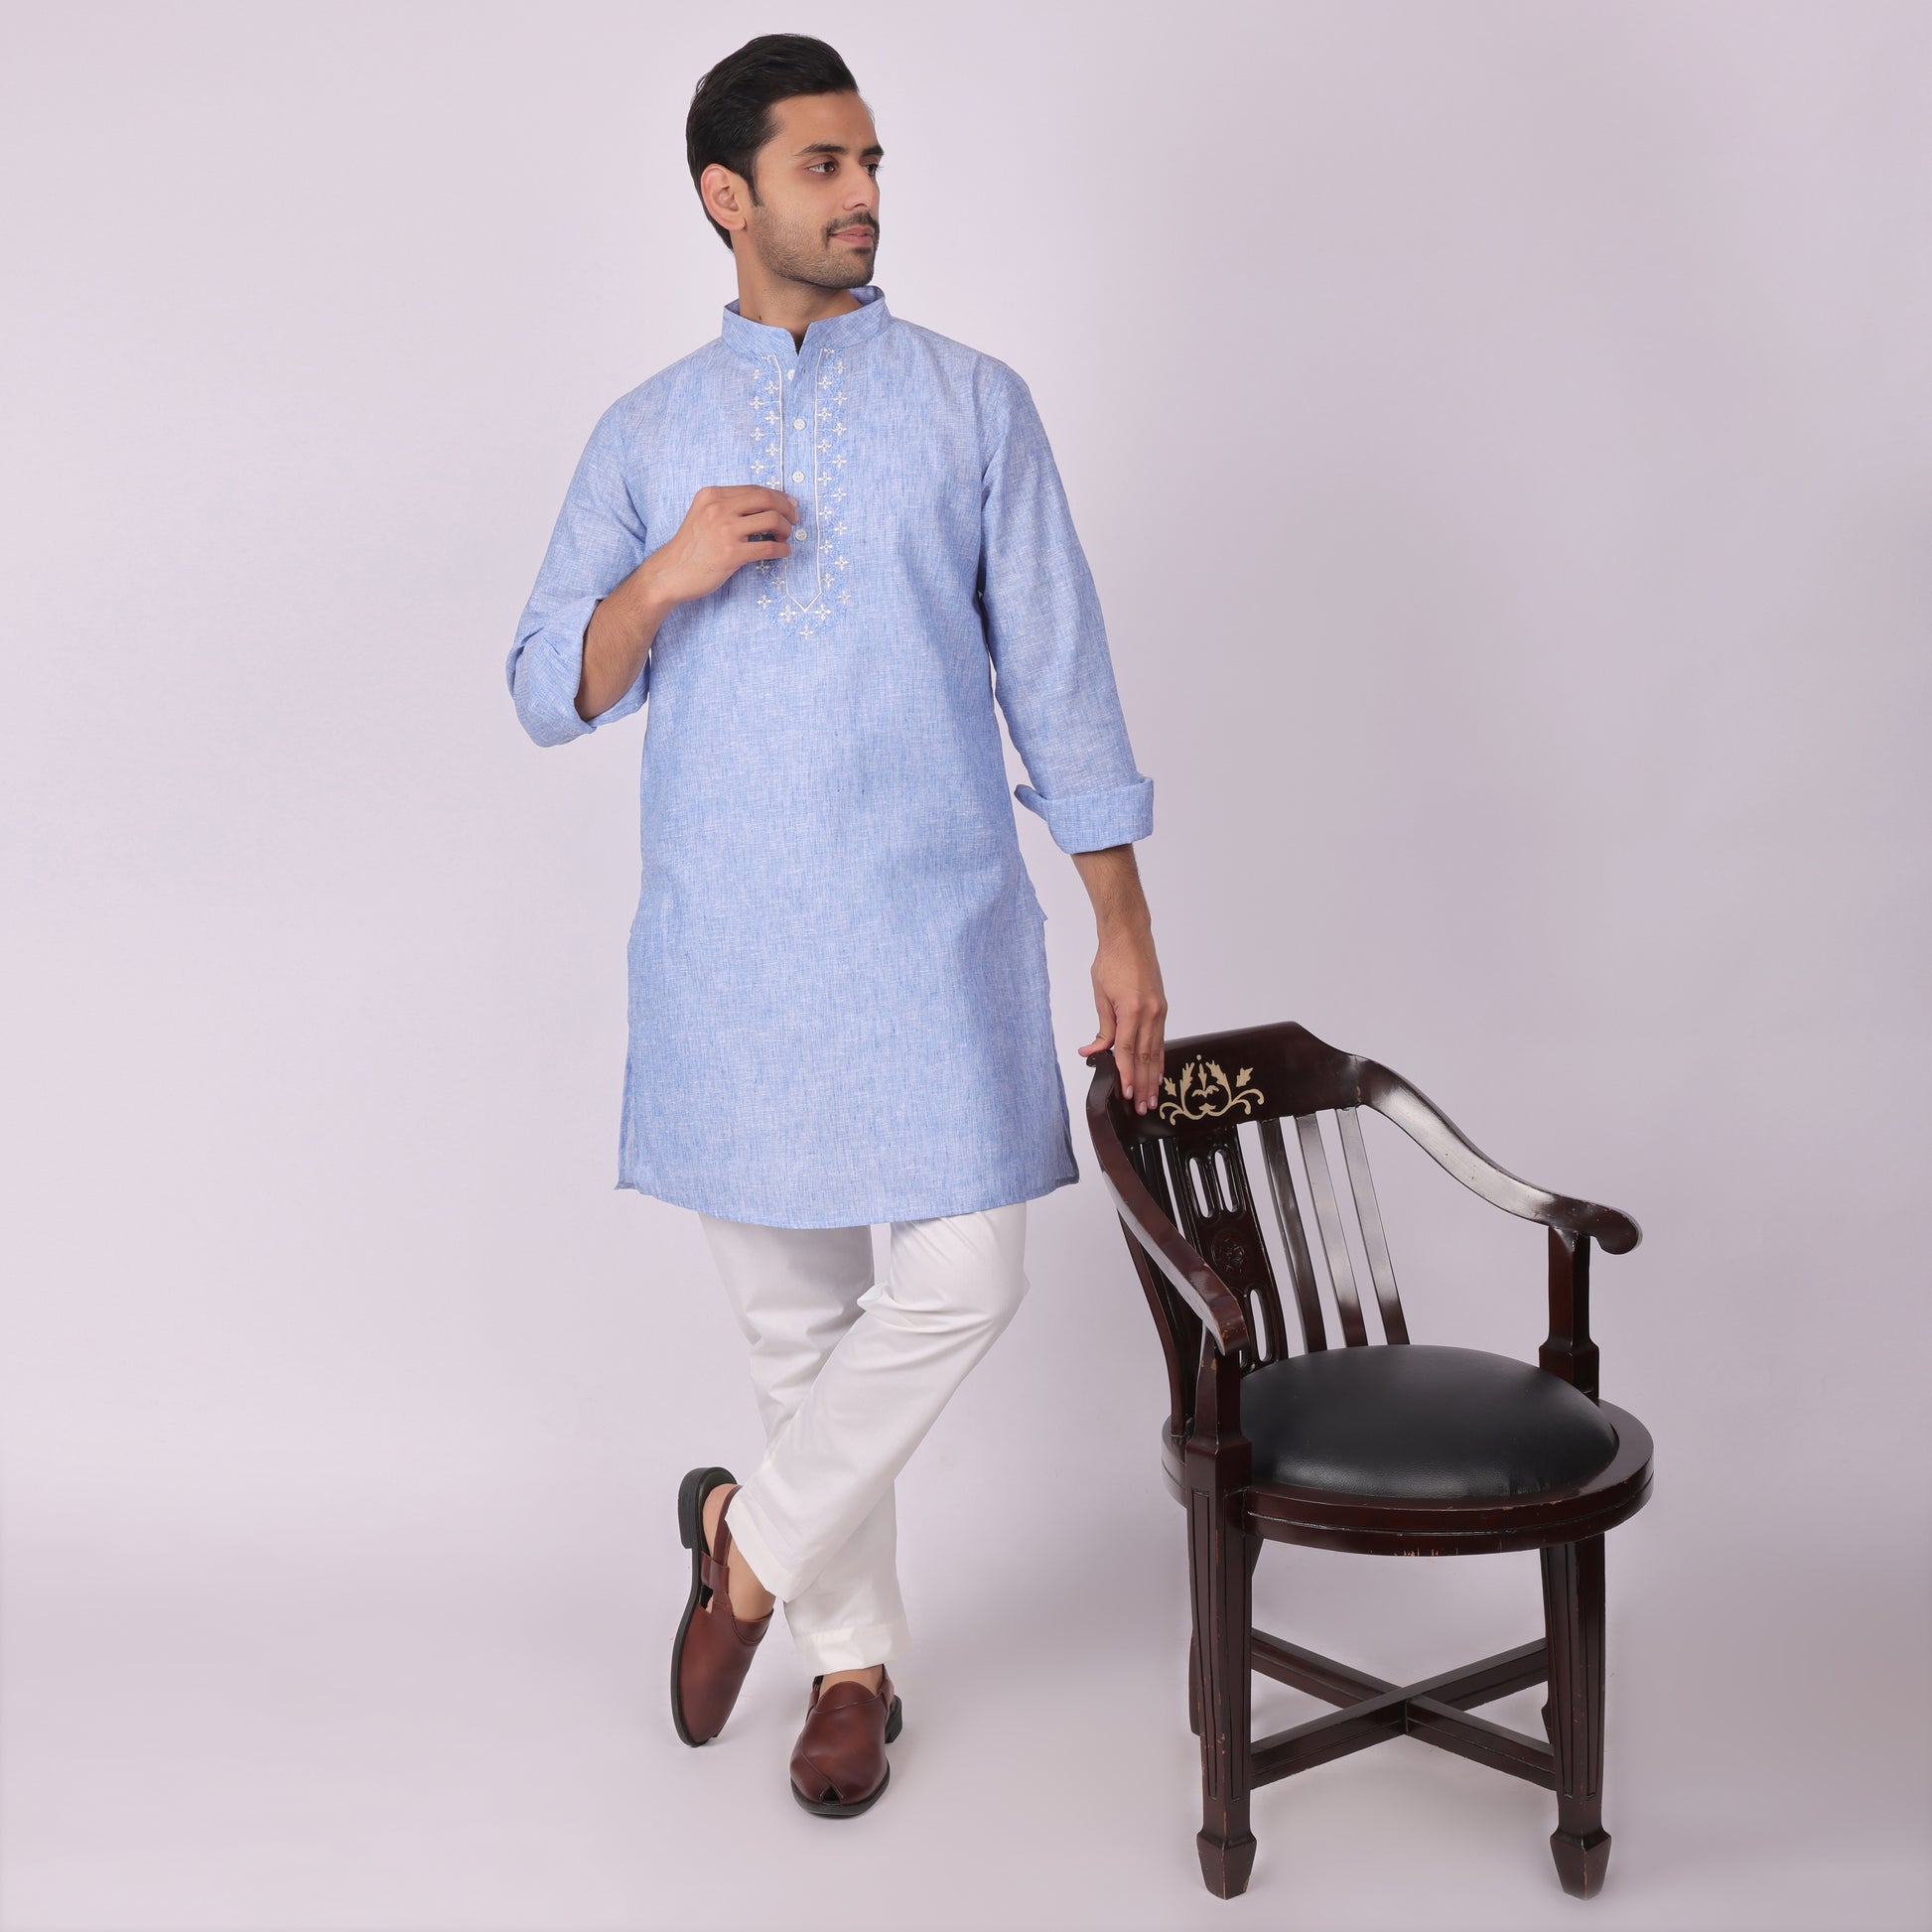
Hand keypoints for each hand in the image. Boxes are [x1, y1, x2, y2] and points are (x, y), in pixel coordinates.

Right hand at [646, 485, 799, 605]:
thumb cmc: (690, 547)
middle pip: (767, 499)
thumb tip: (766, 505)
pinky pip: (769, 548)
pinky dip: (782, 549)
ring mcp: (725, 530)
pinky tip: (783, 552)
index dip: (778, 496)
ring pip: (772, 520)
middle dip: (787, 509)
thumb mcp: (703, 515)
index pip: (755, 489)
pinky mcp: (731, 554)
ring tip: (785, 537)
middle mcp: (718, 508)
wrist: (671, 572)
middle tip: (793, 520)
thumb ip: (728, 507)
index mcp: (711, 495)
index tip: (789, 505)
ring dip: (786, 529)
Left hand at [1077, 916, 1167, 1115]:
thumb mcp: (1100, 995)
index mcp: (1133, 1009)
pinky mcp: (1162, 1008)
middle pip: (1145, 1056)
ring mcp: (1159, 1011)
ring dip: (1153, 1076)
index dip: (1126, 1075)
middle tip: (1143, 1107)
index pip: (1127, 1050)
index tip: (1127, 1095)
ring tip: (1152, 1098)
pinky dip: (1159, 1059)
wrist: (1130, 937)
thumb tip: (1093, 1051)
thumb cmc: (1112, 961)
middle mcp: (1151, 1012)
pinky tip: (1158, 1073)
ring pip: (1157, 1051)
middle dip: (1143, 1084)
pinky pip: (1161, 1039)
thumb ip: (1102, 1027)